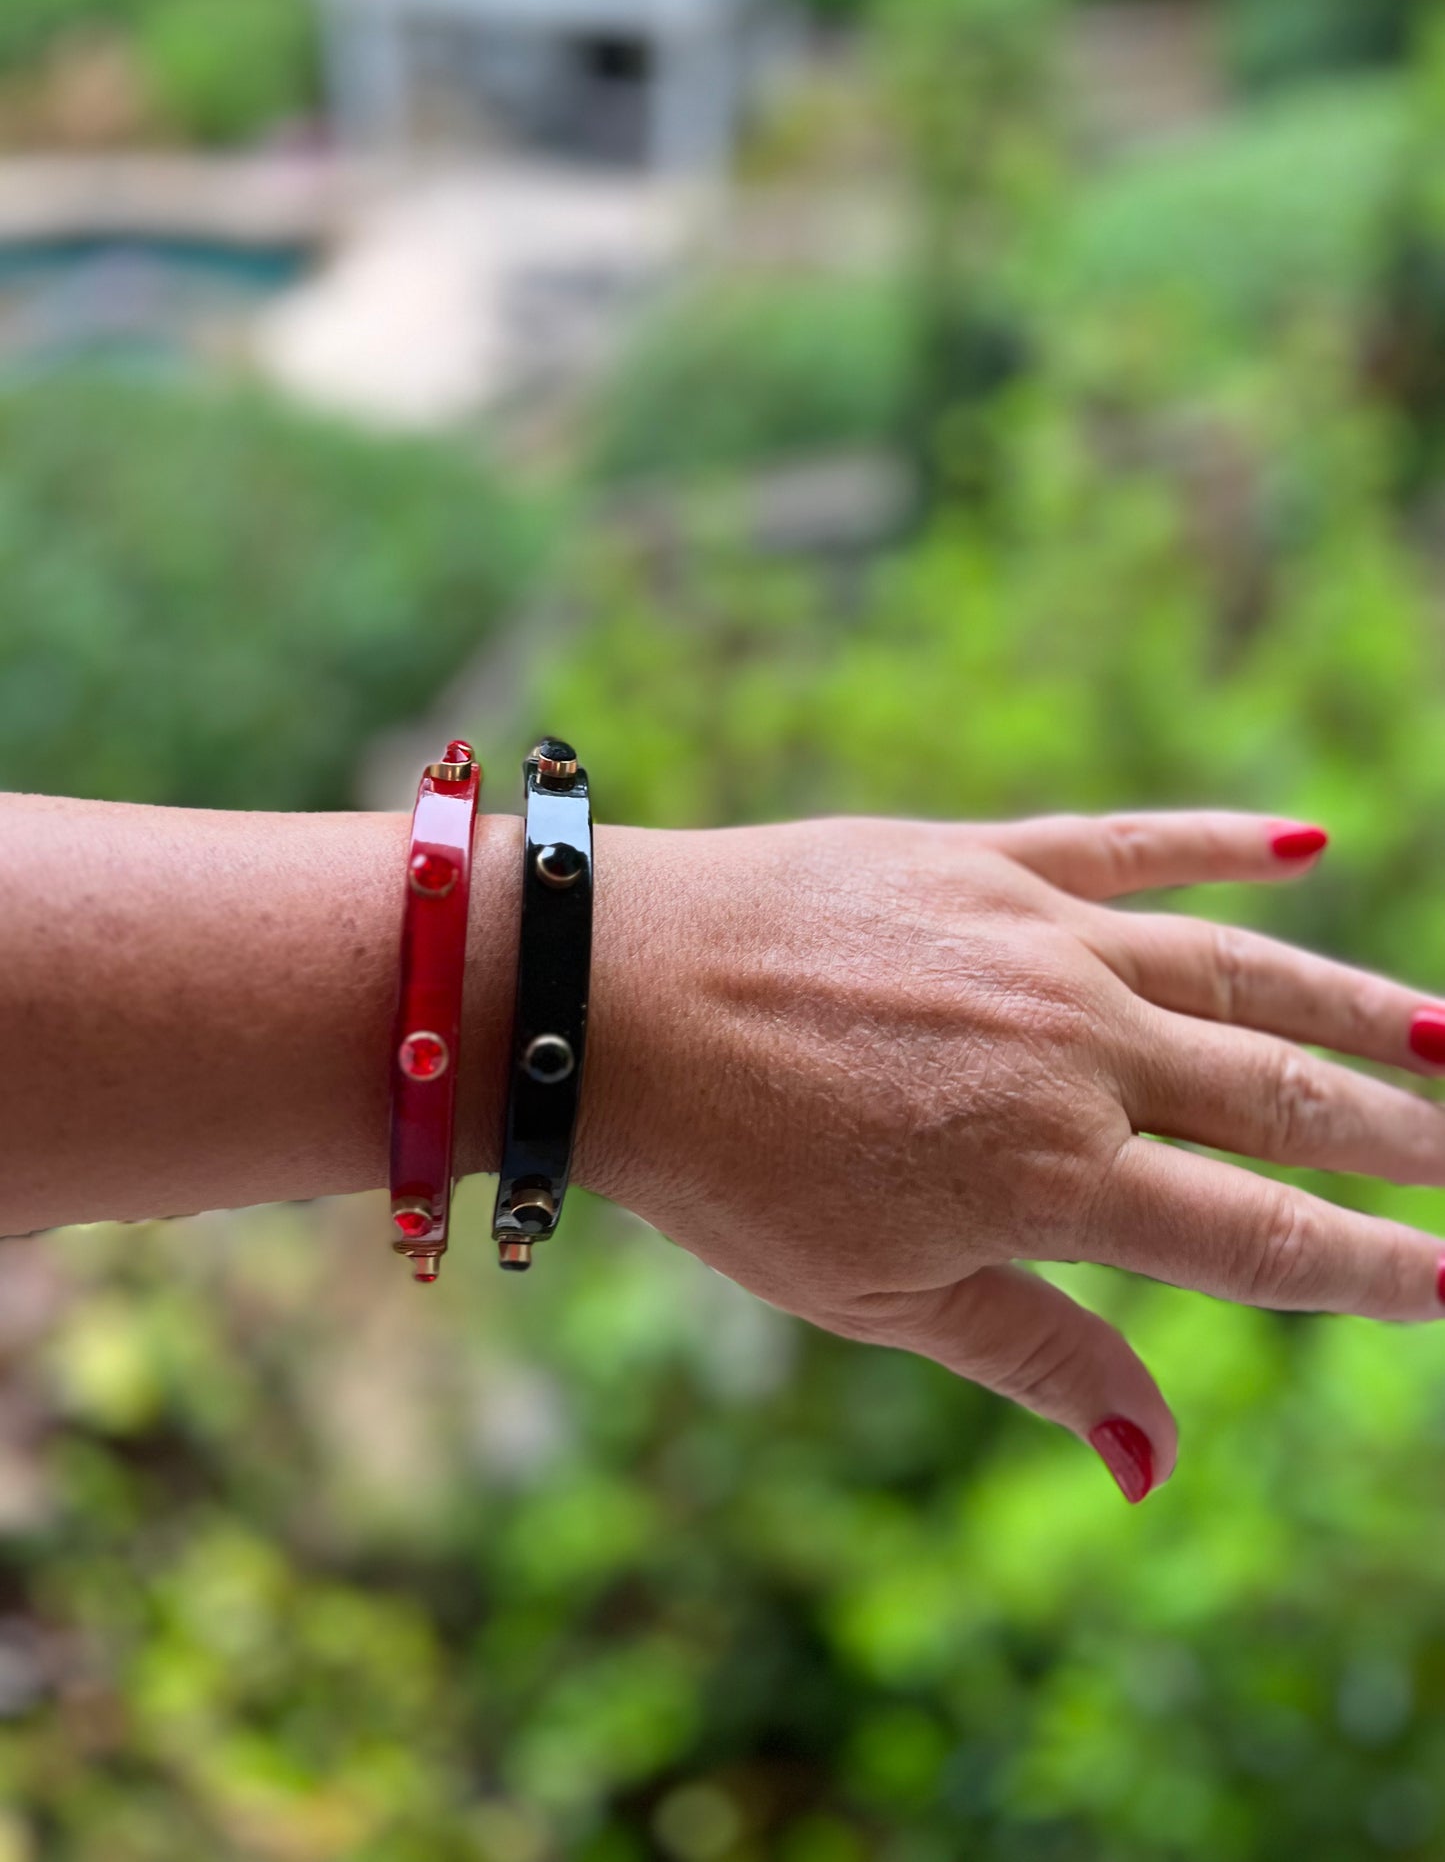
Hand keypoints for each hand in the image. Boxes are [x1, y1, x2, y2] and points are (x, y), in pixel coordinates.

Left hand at [579, 812, 1444, 1501]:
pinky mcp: (984, 859)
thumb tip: (1161, 1464)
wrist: (611, 1001)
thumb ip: (1037, 1360)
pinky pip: (1130, 845)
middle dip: (1397, 1138)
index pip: (1260, 1238)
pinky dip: (1220, 840)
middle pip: (1282, 1099)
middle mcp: (1077, 1051)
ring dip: (1354, 1006)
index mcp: (1053, 1180)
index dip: (1371, 1269)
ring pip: (1240, 971)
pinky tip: (1303, 839)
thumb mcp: (879, 1297)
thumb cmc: (729, 1170)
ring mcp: (1037, 941)